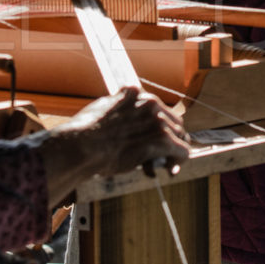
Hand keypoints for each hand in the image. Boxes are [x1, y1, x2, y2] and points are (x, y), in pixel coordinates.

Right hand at [40, 87, 190, 206]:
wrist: (82, 146)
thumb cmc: (85, 134)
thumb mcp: (103, 109)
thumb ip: (119, 110)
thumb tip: (124, 120)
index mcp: (135, 93)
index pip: (157, 108)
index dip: (159, 125)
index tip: (154, 136)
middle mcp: (149, 102)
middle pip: (173, 121)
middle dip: (170, 138)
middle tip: (165, 155)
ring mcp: (157, 120)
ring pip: (179, 136)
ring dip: (173, 152)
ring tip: (165, 166)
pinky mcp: (161, 139)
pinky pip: (182, 150)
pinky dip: (178, 161)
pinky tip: (170, 170)